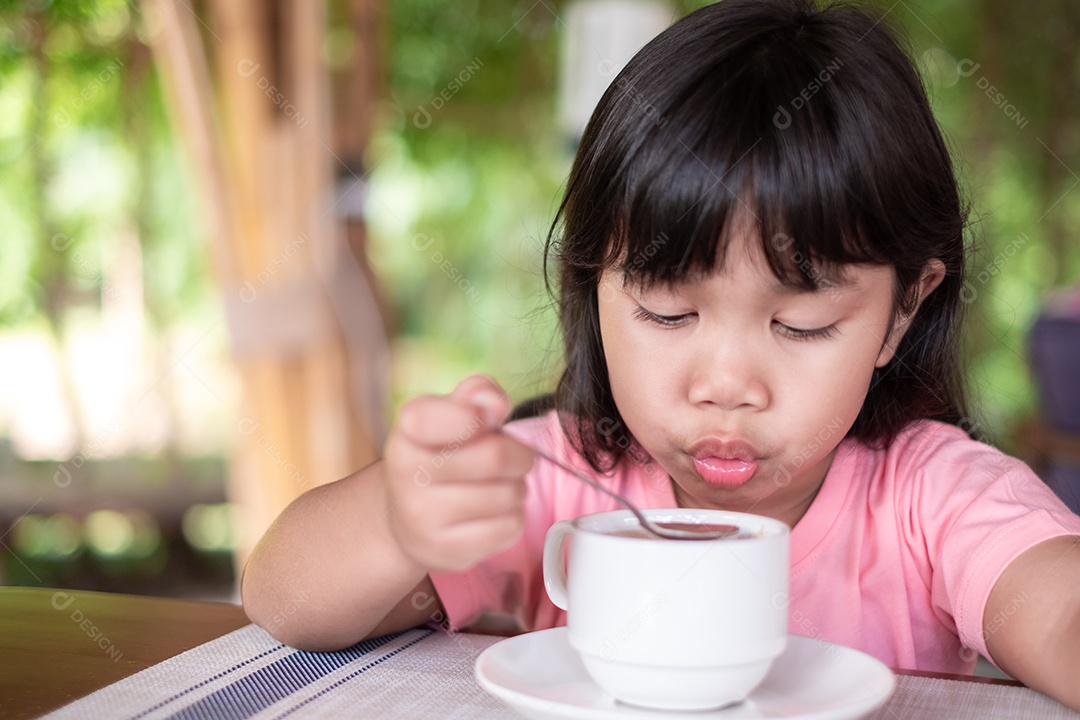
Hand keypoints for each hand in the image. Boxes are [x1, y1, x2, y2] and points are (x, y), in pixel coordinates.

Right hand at [383, 375, 534, 571]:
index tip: (486, 419)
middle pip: (496, 458)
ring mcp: (424, 519)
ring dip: (517, 487)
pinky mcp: (447, 551)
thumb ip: (476, 395)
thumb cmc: (438, 457)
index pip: (455, 415)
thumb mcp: (450, 415)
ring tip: (498, 486)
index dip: (480, 414)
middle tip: (516, 457)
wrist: (405, 519)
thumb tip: (494, 403)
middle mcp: (408, 476)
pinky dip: (513, 517)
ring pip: (508, 495)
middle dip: (519, 455)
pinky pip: (509, 528)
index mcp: (409, 431)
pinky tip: (493, 513)